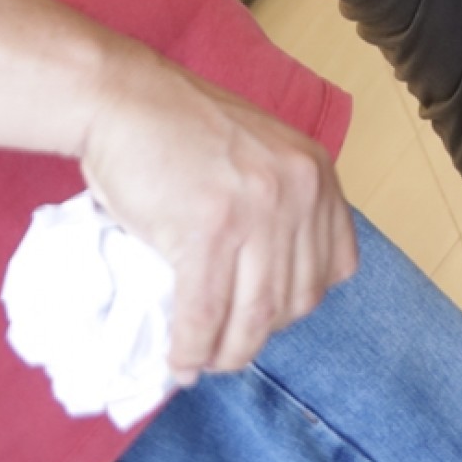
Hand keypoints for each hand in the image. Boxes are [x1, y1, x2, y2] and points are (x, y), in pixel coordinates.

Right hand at [79, 42, 356, 381]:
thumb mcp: (261, 154)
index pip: (336, 265)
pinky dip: (191, 348)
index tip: (266, 314)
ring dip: (227, 354)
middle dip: (261, 335)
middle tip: (227, 346)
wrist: (125, 100)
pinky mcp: (207, 231)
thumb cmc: (181, 131)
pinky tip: (179, 360)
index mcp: (315, 172)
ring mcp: (255, 210)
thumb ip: (281, 204)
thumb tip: (273, 287)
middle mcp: (297, 190)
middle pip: (297, 299)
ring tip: (203, 361)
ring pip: (255, 317)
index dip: (300, 301)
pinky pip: (205, 315)